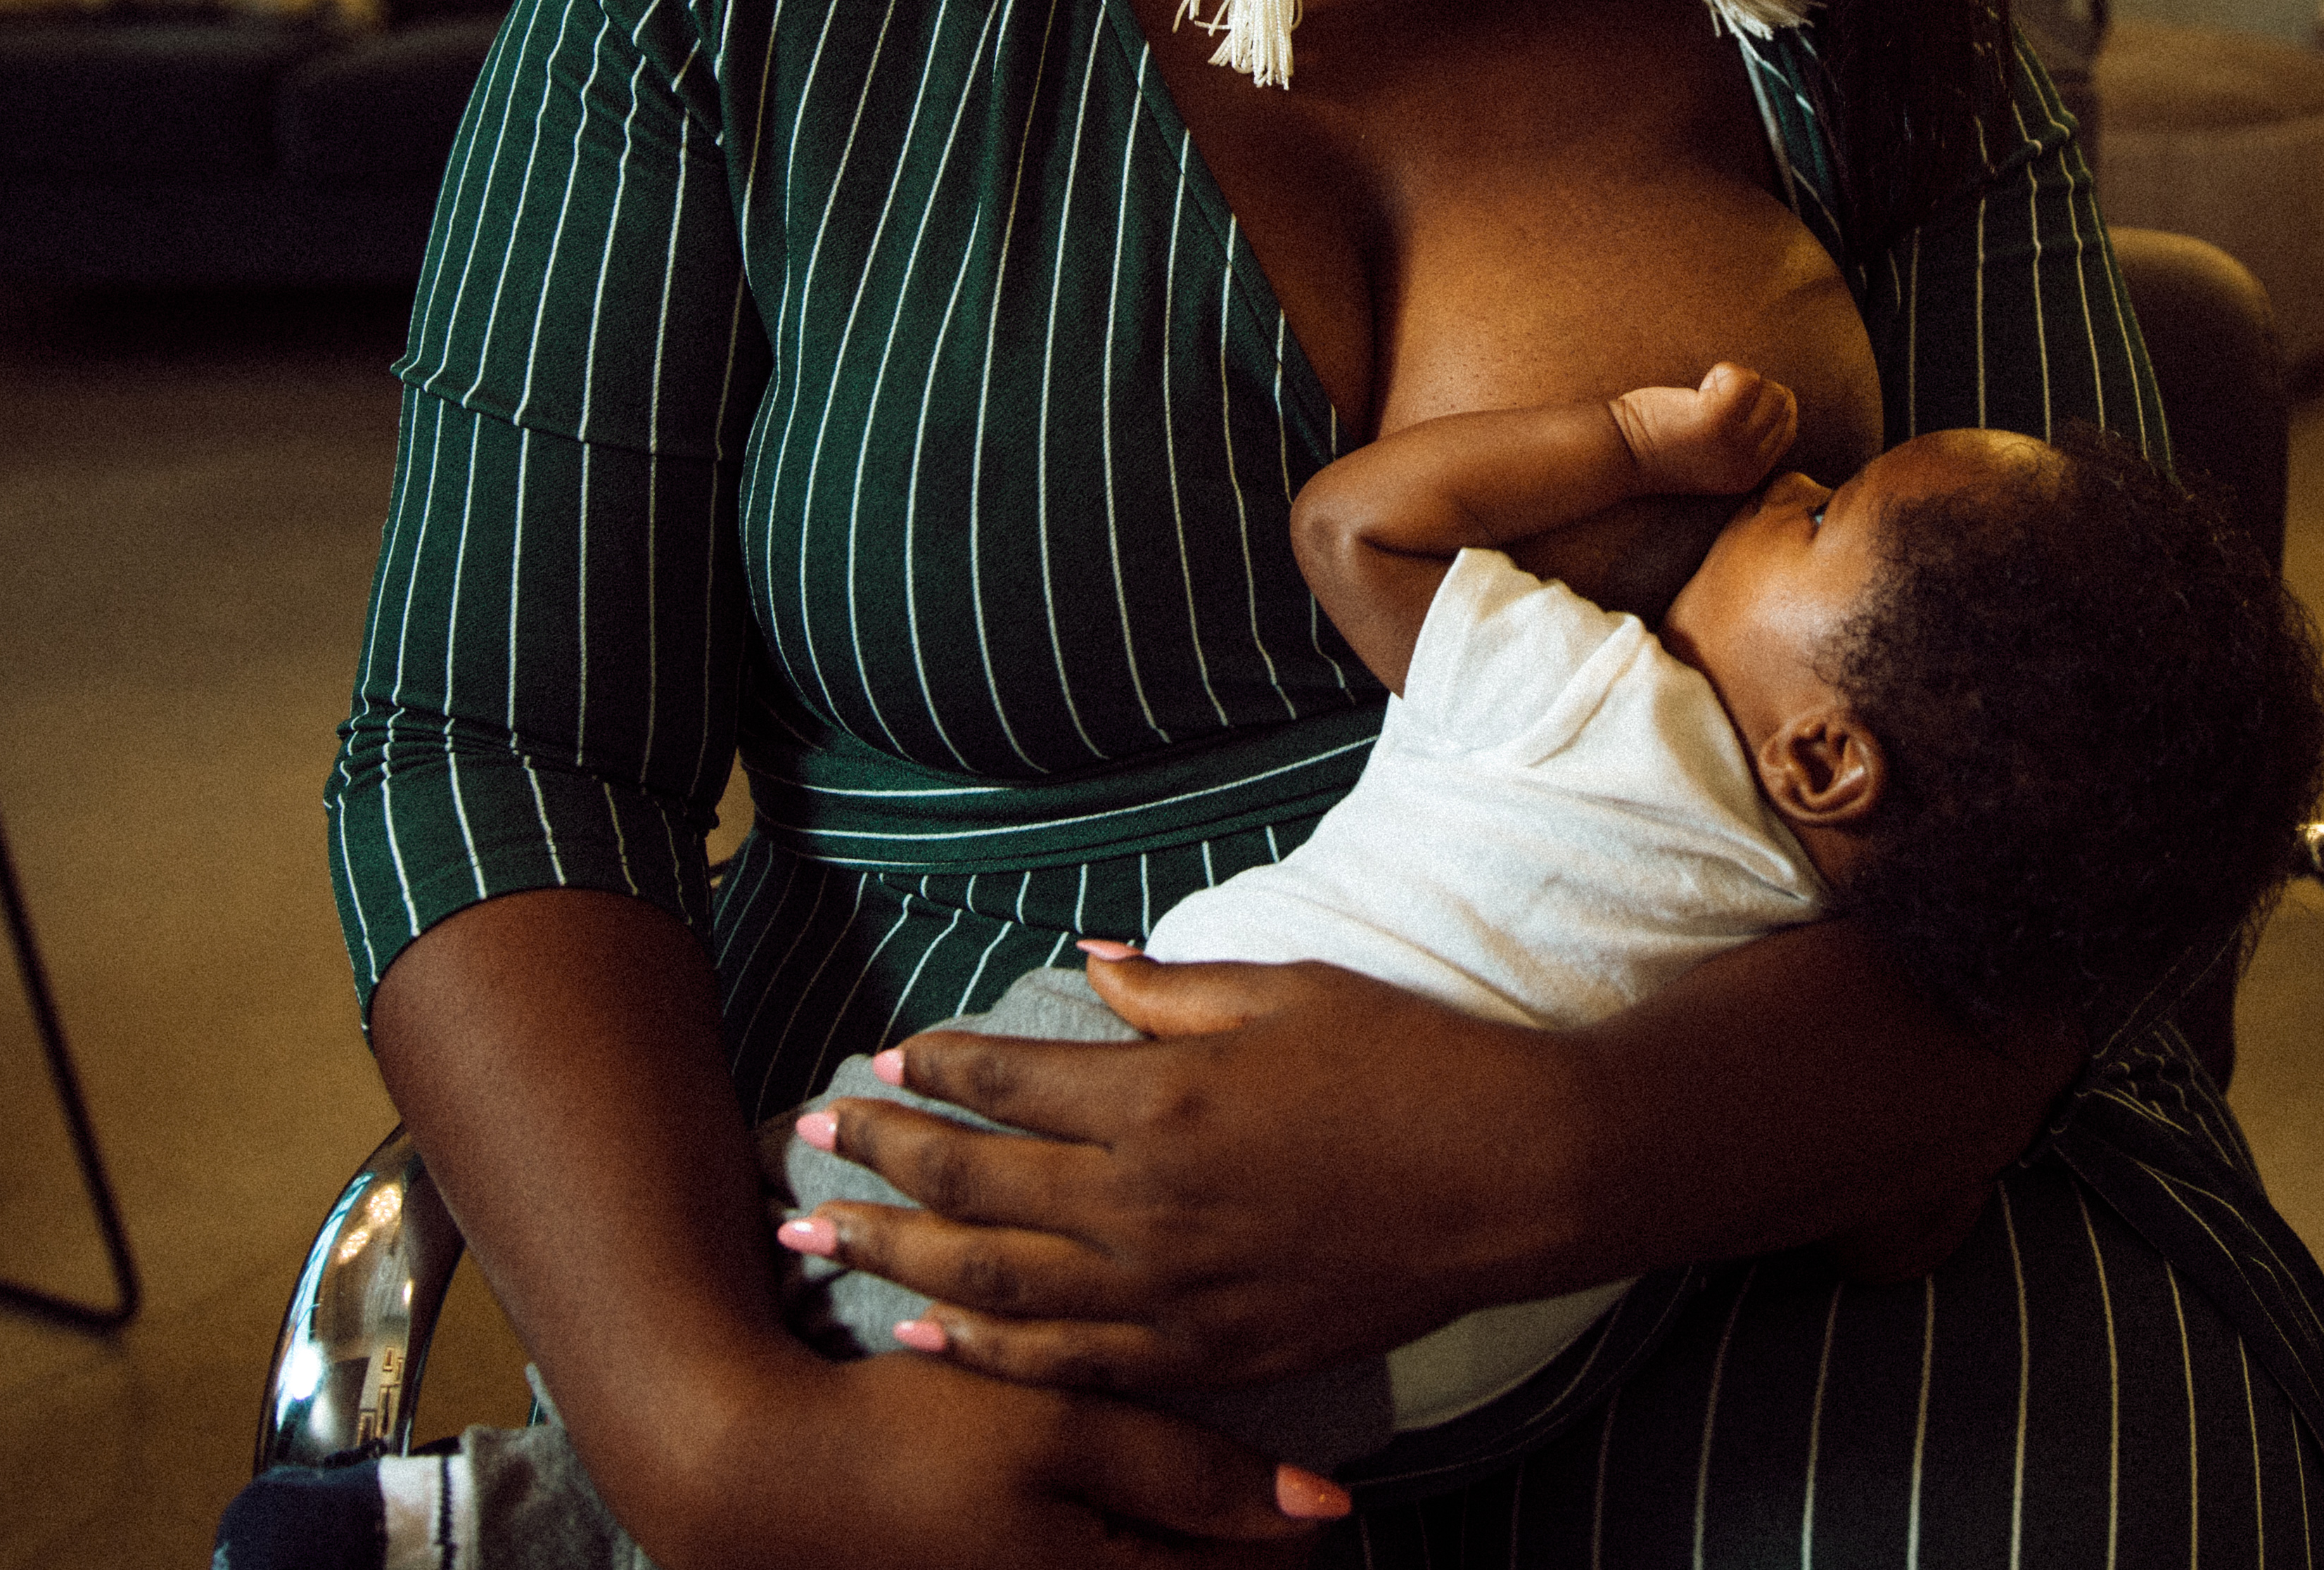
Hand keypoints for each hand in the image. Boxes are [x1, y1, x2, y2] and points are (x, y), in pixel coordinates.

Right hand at [637, 1342, 1340, 1569]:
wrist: (753, 1470)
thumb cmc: (905, 1442)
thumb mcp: (1058, 1434)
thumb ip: (1189, 1472)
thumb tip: (1326, 1511)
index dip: (1297, 1530)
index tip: (1325, 1488)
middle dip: (1246, 1540)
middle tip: (1286, 1491)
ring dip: (1184, 1538)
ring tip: (1218, 1495)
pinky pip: (1091, 1565)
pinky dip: (1122, 1536)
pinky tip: (1120, 1498)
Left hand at [780, 954, 1587, 1396]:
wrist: (1519, 1176)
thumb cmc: (1413, 1063)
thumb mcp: (1290, 992)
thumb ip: (1173, 989)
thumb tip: (1092, 960)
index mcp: (1163, 1096)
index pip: (1010, 1079)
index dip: (937, 1066)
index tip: (885, 1056)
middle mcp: (1147, 1200)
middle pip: (973, 1188)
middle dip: (877, 1161)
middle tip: (804, 1143)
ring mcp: (1173, 1290)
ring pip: (993, 1289)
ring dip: (893, 1266)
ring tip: (816, 1248)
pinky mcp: (1211, 1352)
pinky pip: (1068, 1363)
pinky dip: (984, 1356)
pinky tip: (925, 1344)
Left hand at [1606, 362, 1801, 502]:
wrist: (1618, 455)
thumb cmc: (1660, 444)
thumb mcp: (1715, 455)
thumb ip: (1747, 439)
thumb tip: (1780, 399)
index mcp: (1750, 476)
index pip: (1788, 428)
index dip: (1764, 405)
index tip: (1729, 406)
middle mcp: (1749, 465)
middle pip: (1783, 405)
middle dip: (1755, 390)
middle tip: (1713, 398)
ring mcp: (1735, 443)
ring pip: (1769, 390)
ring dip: (1738, 379)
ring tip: (1704, 393)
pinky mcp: (1717, 420)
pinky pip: (1745, 377)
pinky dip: (1725, 371)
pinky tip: (1698, 388)